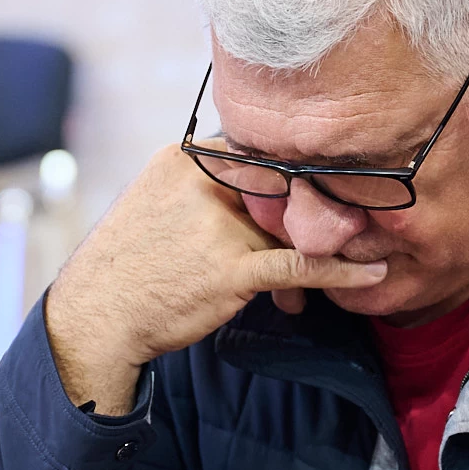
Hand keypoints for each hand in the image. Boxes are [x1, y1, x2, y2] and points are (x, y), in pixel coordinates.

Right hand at [46, 146, 387, 411]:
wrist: (98, 317)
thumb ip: (204, 188)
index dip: (289, 176)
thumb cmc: (127, 265)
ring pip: (292, 229)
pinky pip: (301, 265)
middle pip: (280, 187)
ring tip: (335, 268)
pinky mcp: (232, 270)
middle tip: (338, 227)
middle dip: (310, 211)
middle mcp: (202, 184)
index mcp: (182, 160)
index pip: (257, 152)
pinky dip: (340, 271)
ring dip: (316, 250)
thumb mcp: (155, 203)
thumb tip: (256, 188)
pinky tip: (371, 274)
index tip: (312, 192)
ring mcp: (219, 227)